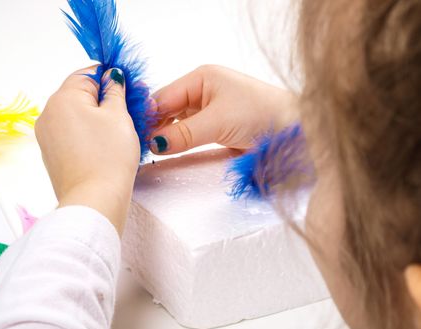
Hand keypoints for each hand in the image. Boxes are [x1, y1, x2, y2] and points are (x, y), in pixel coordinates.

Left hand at [35, 66, 139, 233]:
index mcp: (63, 98)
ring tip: (120, 132)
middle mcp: (48, 114)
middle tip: (130, 111)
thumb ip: (115, 90)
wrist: (95, 201)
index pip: (88, 74)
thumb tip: (113, 76)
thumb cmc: (110, 157)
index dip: (111, 78)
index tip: (129, 89)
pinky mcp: (52, 155)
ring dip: (97, 118)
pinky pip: (72, 134)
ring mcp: (47, 136)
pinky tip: (105, 147)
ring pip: (76, 116)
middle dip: (105, 99)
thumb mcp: (119, 115)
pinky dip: (88, 135)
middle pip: (80, 95)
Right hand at [150, 65, 296, 154]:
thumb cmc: (261, 114)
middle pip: (168, 109)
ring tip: (150, 151)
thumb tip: (154, 143)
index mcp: (201, 78)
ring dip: (166, 136)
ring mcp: (209, 108)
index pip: (164, 97)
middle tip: (140, 147)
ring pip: (177, 122)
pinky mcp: (216, 125)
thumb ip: (184, 134)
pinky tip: (168, 150)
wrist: (294, 130)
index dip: (148, 116)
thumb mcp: (218, 122)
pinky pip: (189, 132)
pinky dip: (179, 141)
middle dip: (155, 127)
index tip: (134, 136)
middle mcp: (203, 90)